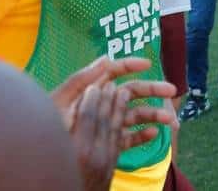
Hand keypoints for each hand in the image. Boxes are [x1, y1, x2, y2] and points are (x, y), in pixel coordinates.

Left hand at [50, 57, 176, 190]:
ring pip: (136, 114)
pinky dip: (143, 135)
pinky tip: (153, 134)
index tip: (148, 64)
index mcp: (91, 90)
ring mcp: (108, 122)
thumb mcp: (61, 101)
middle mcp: (103, 104)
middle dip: (153, 90)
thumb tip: (106, 58)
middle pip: (132, 91)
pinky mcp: (109, 142)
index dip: (130, 65)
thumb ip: (81, 80)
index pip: (114, 72)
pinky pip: (129, 137)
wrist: (45, 159)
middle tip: (172, 91)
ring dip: (154, 114)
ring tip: (170, 121)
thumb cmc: (48, 127)